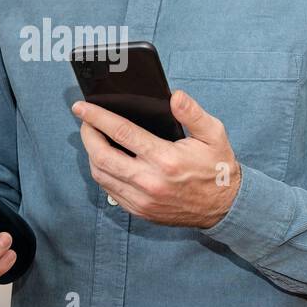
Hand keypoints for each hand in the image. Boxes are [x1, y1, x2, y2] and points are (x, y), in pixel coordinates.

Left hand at [72, 89, 240, 228]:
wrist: (225, 207)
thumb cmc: (217, 167)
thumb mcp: (214, 134)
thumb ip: (193, 113)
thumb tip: (175, 96)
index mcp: (166, 159)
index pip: (121, 132)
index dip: (97, 117)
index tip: (82, 107)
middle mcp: (150, 181)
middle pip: (101, 156)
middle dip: (87, 135)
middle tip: (85, 121)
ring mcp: (142, 199)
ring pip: (101, 175)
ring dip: (91, 154)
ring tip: (93, 138)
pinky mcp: (140, 210)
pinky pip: (110, 190)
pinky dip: (102, 172)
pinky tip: (105, 159)